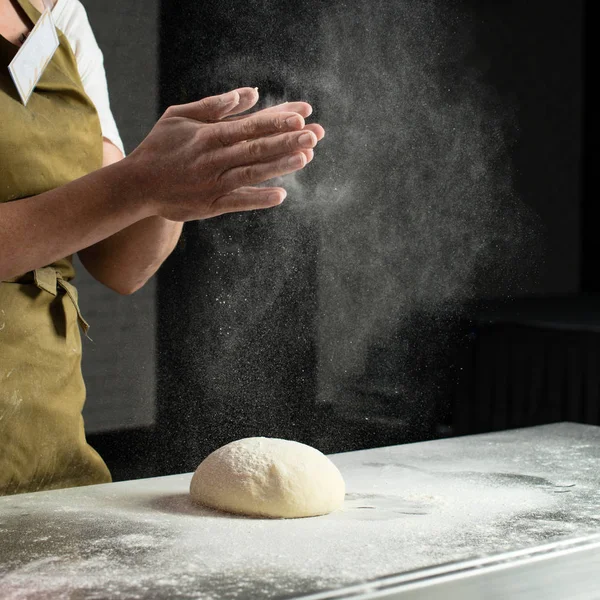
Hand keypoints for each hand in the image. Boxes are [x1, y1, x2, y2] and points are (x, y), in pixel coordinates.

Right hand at [126, 87, 323, 221]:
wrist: (137, 186)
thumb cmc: (161, 146)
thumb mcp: (181, 116)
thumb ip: (216, 105)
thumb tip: (252, 92)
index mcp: (207, 135)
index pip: (250, 125)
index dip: (277, 120)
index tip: (303, 115)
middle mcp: (213, 159)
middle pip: (256, 148)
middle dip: (287, 140)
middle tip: (316, 134)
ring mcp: (213, 184)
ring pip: (251, 173)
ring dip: (280, 165)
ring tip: (306, 158)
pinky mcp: (211, 205)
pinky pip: (239, 202)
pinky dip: (259, 199)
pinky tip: (281, 195)